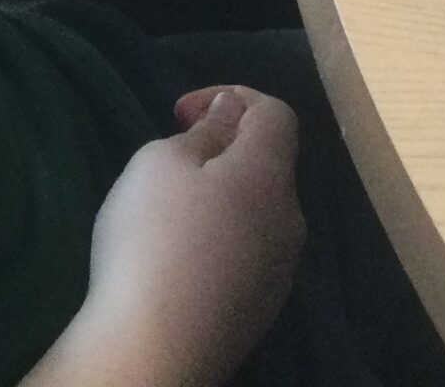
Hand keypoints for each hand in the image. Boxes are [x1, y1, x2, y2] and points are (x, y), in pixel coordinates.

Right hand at [26, 88, 303, 385]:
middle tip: (168, 161)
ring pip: (258, 211)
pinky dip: (220, 238)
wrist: (157, 349)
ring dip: (222, 197)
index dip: (231, 95)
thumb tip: (232, 111)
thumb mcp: (161, 162)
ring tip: (167, 212)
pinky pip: (248, 252)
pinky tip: (178, 258)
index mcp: (270, 175)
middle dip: (223, 150)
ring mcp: (281, 270)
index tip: (179, 113)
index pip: (276, 112)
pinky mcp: (262, 308)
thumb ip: (204, 131)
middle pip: (269, 164)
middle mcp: (290, 220)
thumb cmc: (153, 239)